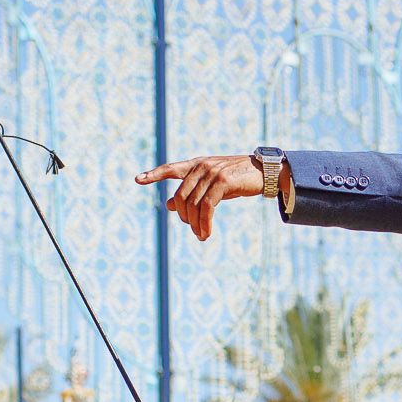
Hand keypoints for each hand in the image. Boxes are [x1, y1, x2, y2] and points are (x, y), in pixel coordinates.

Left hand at [134, 154, 264, 241]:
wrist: (264, 173)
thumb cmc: (239, 179)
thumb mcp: (213, 185)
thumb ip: (193, 192)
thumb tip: (170, 205)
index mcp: (197, 165)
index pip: (171, 169)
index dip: (154, 174)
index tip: (138, 179)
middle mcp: (202, 166)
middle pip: (181, 196)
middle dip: (184, 217)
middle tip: (193, 230)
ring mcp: (212, 172)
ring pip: (193, 204)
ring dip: (195, 224)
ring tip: (201, 236)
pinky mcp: (223, 182)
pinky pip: (207, 207)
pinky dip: (205, 223)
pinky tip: (206, 233)